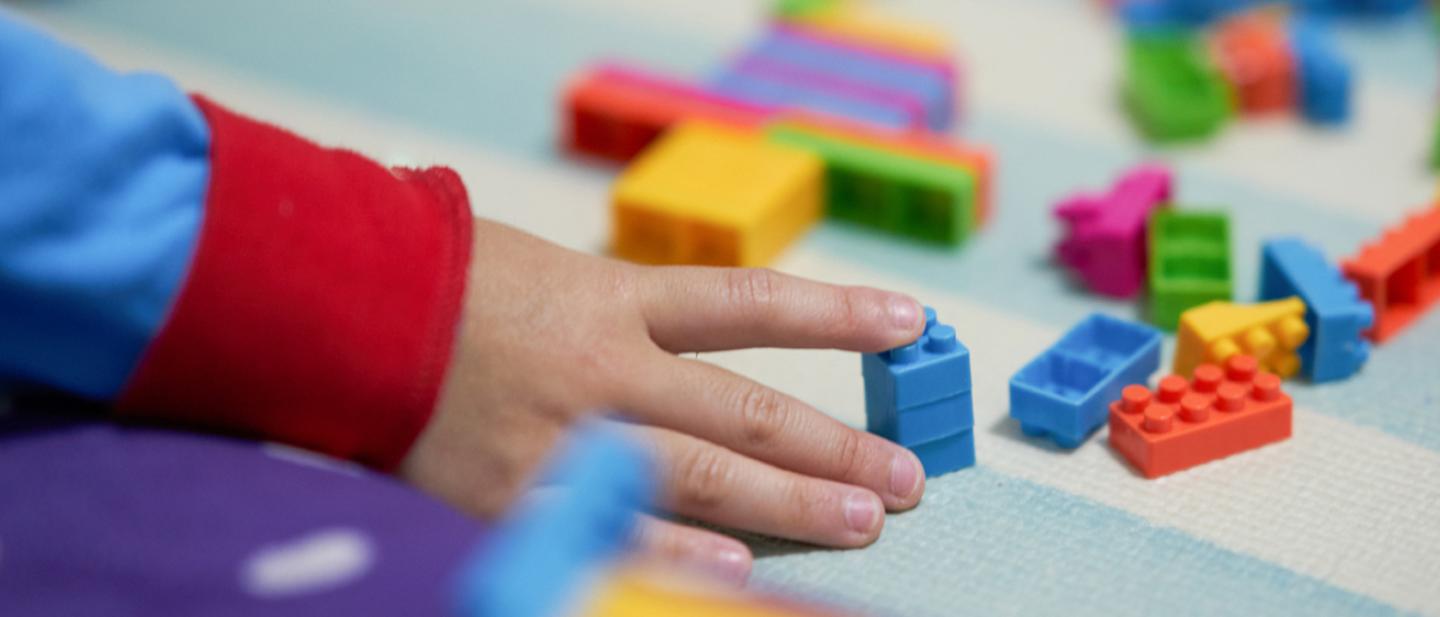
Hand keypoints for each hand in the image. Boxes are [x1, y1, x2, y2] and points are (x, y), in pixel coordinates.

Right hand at [401, 219, 927, 584]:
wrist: (330, 304)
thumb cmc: (434, 276)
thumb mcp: (541, 266)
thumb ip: (618, 309)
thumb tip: (695, 341)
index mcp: (613, 297)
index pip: (752, 304)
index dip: (838, 313)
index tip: (907, 322)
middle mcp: (605, 367)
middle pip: (748, 411)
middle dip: (835, 447)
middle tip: (904, 478)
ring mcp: (563, 436)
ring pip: (699, 477)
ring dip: (788, 506)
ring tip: (859, 523)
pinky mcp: (510, 495)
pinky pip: (608, 531)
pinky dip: (675, 556)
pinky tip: (736, 575)